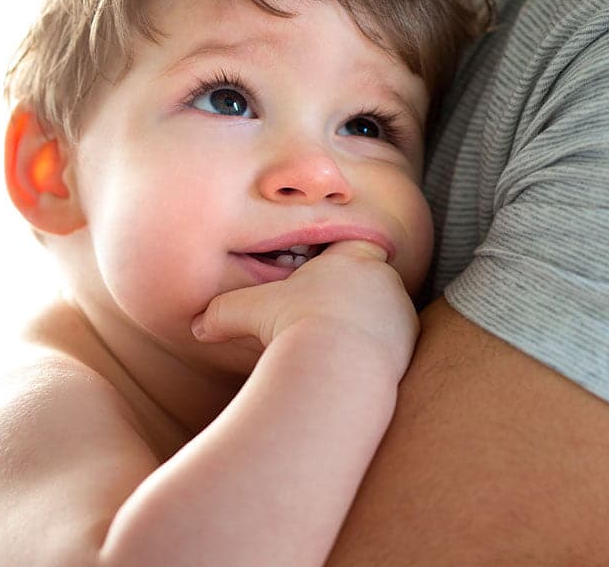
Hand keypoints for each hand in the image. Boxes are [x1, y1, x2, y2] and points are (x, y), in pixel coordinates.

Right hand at [192, 240, 419, 379]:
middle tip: (326, 319)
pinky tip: (355, 362)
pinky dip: (379, 348)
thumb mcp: (246, 312)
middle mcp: (381, 276)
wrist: (336, 363)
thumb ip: (221, 313)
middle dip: (350, 295)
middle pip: (368, 278)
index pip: (349, 246)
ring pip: (384, 309)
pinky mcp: (411, 338)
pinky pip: (395, 338)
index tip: (320, 283)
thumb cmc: (290, 327)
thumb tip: (196, 326)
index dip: (335, 261)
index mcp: (347, 257)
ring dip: (367, 322)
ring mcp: (400, 306)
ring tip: (340, 344)